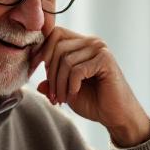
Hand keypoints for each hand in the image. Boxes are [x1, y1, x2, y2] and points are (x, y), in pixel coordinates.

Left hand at [31, 26, 149, 146]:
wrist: (116, 116)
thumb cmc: (94, 102)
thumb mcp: (66, 91)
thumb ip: (52, 82)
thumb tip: (37, 84)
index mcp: (82, 44)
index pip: (56, 33)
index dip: (42, 50)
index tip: (33, 68)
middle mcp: (92, 42)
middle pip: (58, 46)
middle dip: (51, 74)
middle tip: (53, 95)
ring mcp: (100, 49)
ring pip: (65, 60)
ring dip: (59, 84)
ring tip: (62, 99)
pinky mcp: (106, 60)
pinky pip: (76, 70)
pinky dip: (71, 85)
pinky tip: (75, 94)